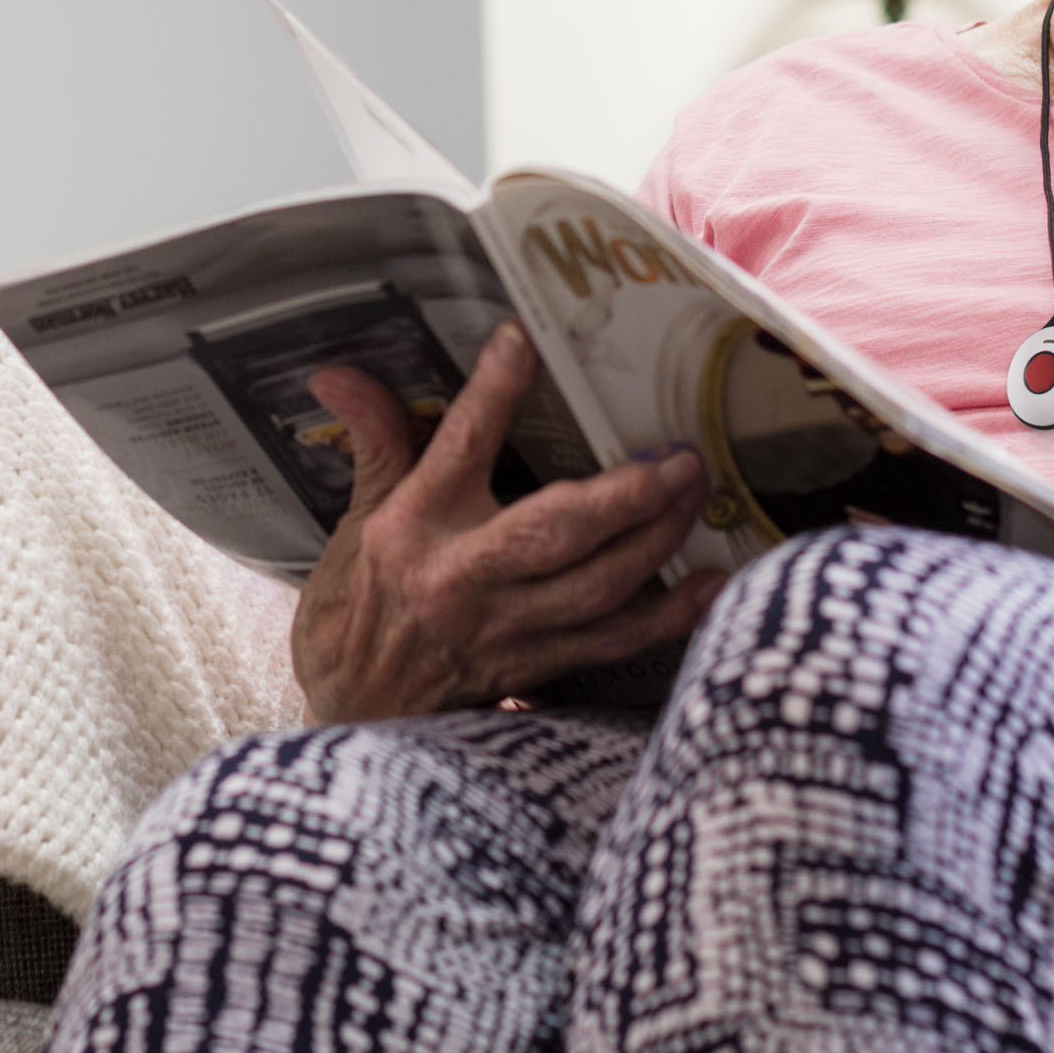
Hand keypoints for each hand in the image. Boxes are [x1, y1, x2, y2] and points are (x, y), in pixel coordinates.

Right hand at [289, 324, 726, 723]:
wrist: (351, 711)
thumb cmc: (355, 610)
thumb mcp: (354, 519)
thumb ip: (375, 442)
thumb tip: (340, 375)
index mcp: (412, 529)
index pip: (459, 446)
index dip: (493, 392)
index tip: (522, 341)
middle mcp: (461, 578)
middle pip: (555, 529)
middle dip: (625, 491)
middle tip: (677, 453)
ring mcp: (505, 628)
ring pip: (597, 584)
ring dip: (657, 538)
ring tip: (694, 491)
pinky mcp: (536, 665)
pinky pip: (614, 641)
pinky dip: (669, 615)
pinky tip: (713, 583)